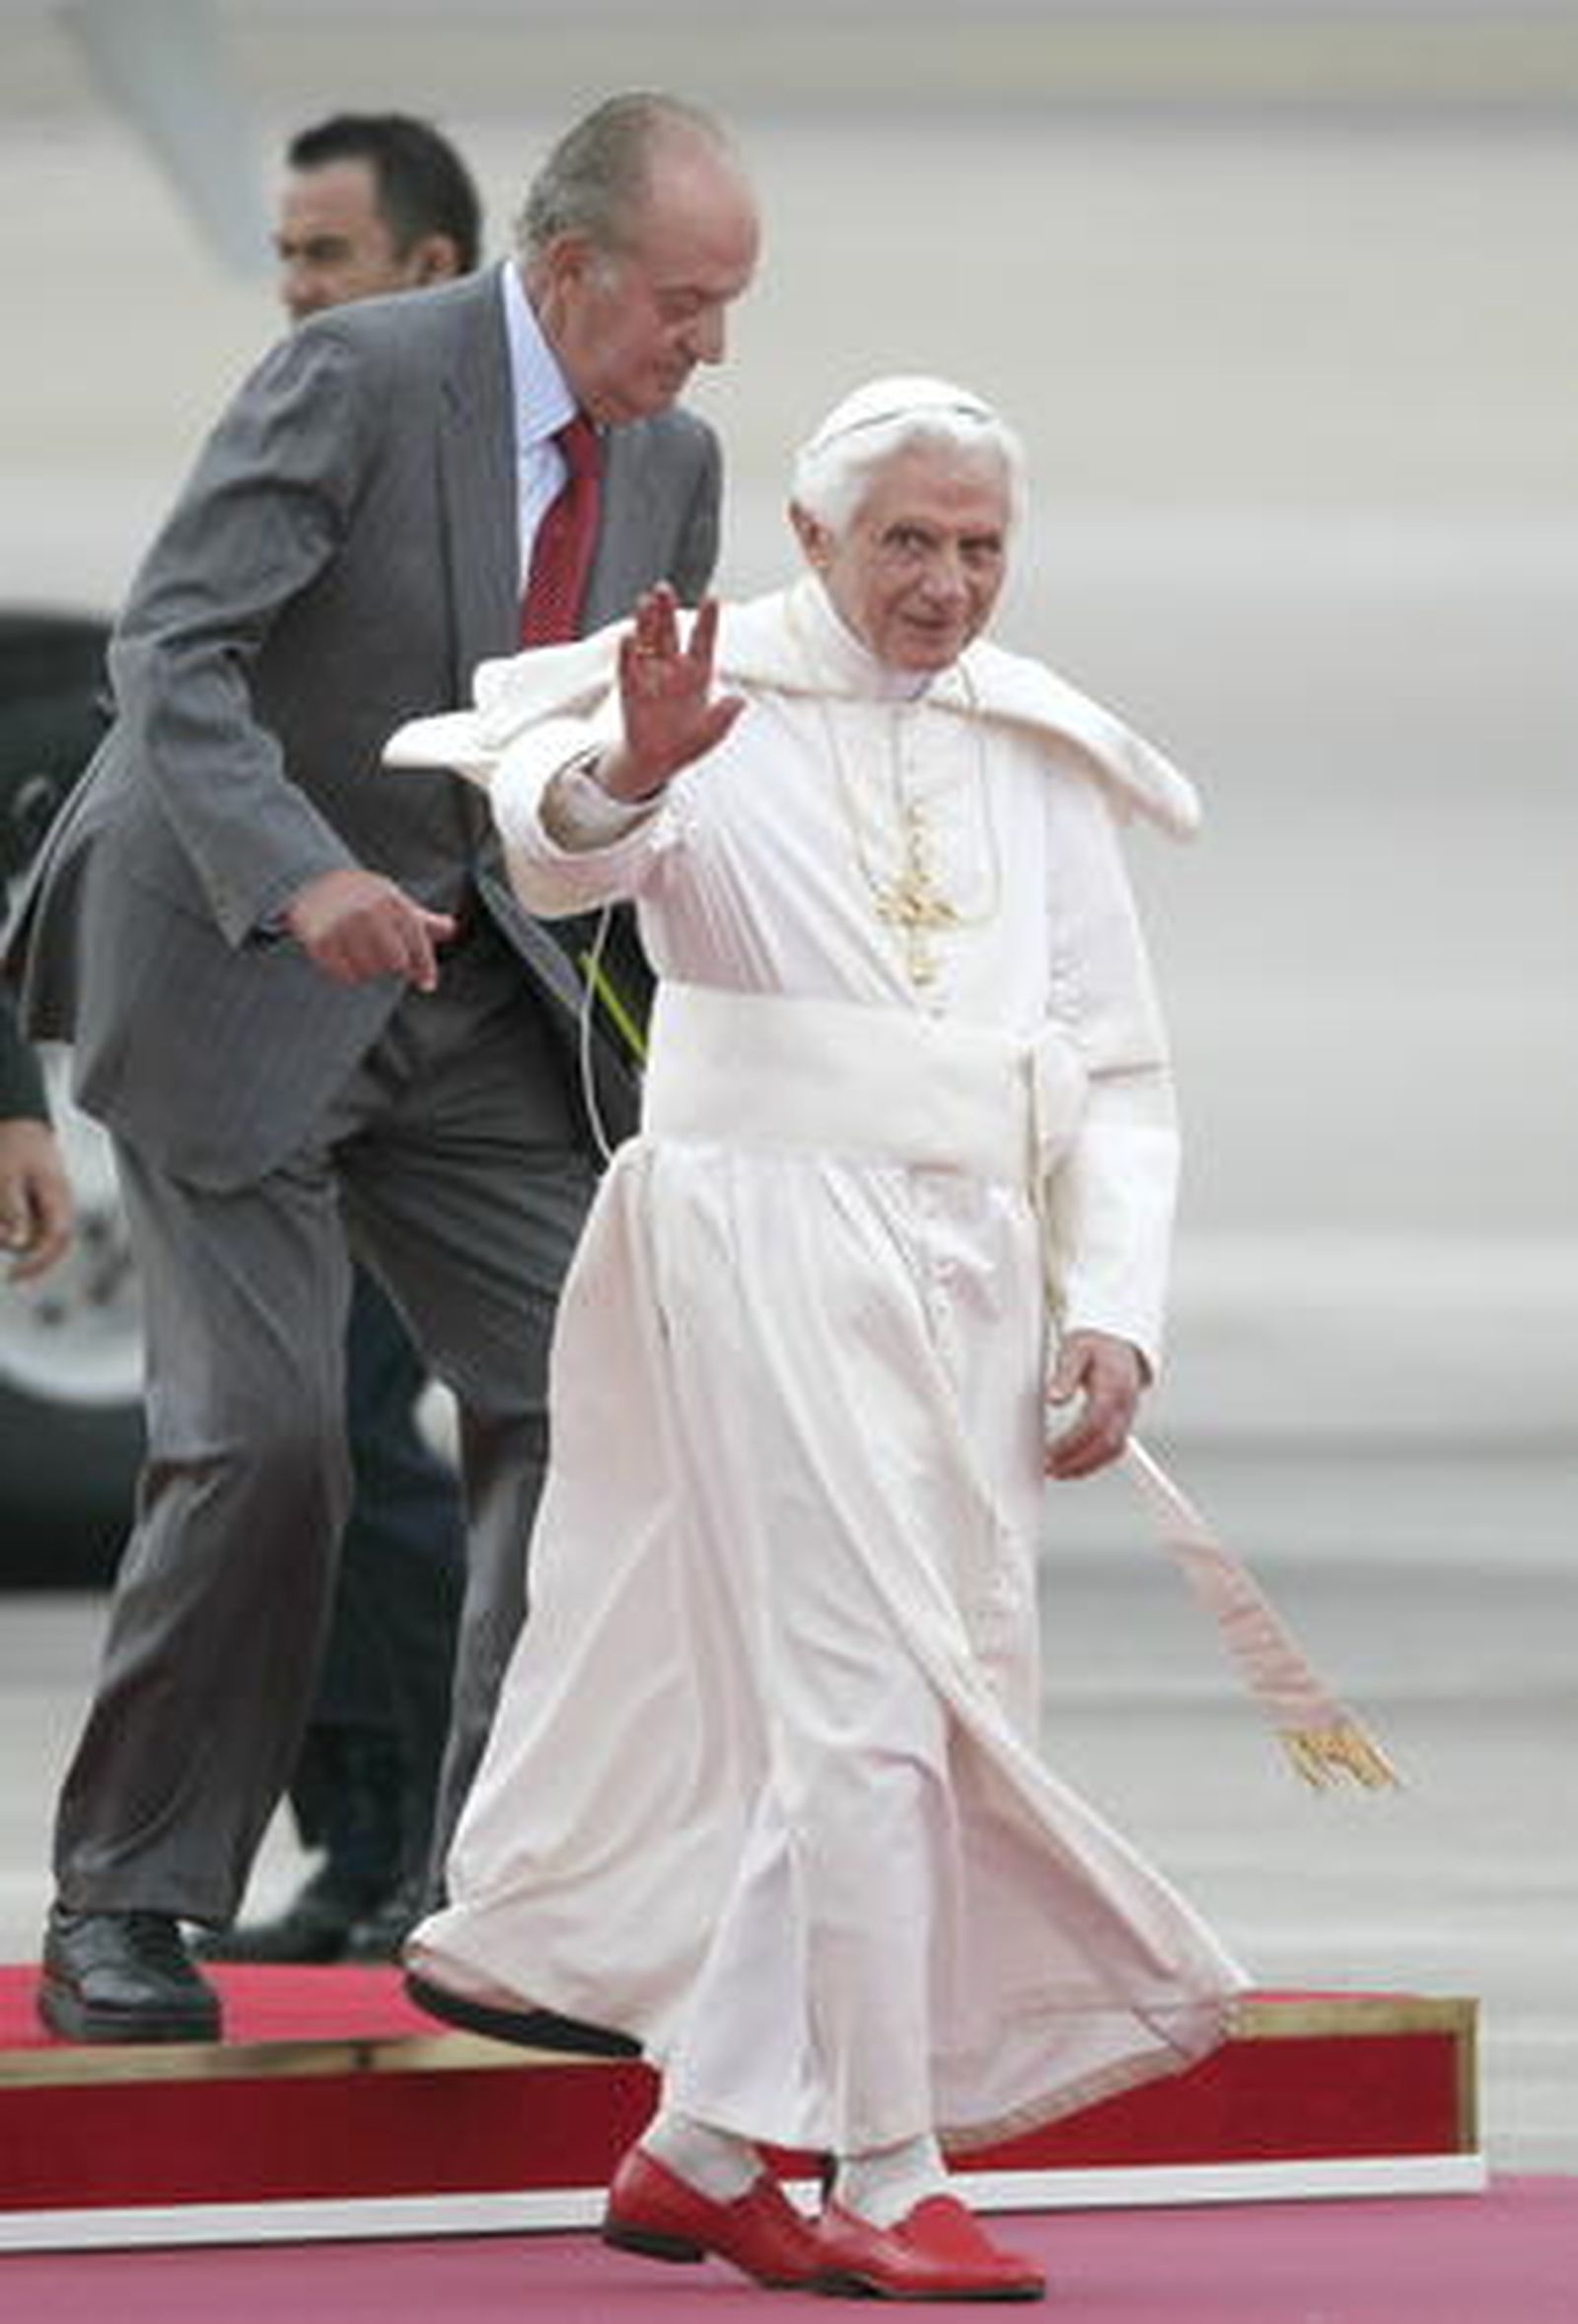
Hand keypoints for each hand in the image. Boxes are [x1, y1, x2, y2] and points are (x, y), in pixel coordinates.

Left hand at [0, 1118, 73, 1281]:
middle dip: (33, 1261)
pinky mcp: (43, 1203)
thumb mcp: (6, 1176)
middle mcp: (61, 1203)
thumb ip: (13, 1210)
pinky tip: (7, 1224)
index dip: (38, 1262)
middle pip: (55, 1244)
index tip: (14, 1275)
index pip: (56, 1239)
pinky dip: (19, 1231)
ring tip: (2, 1228)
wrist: (19, 1121)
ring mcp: (53, 1203)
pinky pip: (35, 1226)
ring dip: (21, 1244)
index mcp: (57, 1196)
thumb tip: (17, 1244)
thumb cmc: (13, 1143)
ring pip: (43, 1237)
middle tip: (12, 1275)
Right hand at [284, 868, 456, 991]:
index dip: (425, 968)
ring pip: (369, 971)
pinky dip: (347, 973)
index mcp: (392, 902)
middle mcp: (369, 913)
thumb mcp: (394, 900)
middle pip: (394, 963)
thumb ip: (422, 920)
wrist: (312, 878)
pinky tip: (344, 958)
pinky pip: (344, 974)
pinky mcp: (320, 940)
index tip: (427, 985)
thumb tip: (451, 928)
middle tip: (382, 959)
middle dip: (392, 966)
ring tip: (360, 953)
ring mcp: (343, 926)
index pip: (416, 944)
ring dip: (368, 970)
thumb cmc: (361, 895)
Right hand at [595, 585, 744, 801]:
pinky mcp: (631, 690)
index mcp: (698, 674)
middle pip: (669, 633)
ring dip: (645, 622)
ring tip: (645, 601)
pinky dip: (628, 653)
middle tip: (663, 588)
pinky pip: (628, 667)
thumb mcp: (712, 733)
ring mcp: (651, 677)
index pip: (703, 641)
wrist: (659, 761)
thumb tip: (740, 701)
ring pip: (648, 642)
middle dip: (666, 611)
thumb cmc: (689, 744)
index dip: (707, 620)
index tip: (712, 597)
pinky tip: (628, 637)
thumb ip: (724, 716)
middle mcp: (673, 669)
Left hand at [1044, 1329, 1145, 1480]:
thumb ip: (1065, 1374)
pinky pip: (1114, 1449)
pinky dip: (1095, 1462)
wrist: (1117, 1345)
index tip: (1050, 1453)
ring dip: (1086, 1466)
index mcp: (1113, 1388)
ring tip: (1057, 1472)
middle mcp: (1124, 1405)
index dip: (1072, 1443)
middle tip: (1050, 1468)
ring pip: (1113, 1451)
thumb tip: (1054, 1398)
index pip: (1094, 1424)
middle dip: (1078, 1462)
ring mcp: (1127, 1416)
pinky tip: (1073, 1466)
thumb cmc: (1095, 1346)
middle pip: (1106, 1444)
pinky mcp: (1123, 1423)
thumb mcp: (1075, 1350)